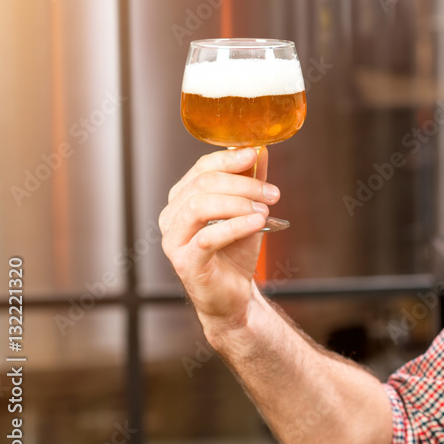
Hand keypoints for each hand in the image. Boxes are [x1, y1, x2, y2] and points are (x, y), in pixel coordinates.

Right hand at [159, 147, 279, 336]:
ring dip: (239, 203)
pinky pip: (206, 237)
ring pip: (199, 206)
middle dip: (243, 184)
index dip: (228, 158)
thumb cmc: (236, 250)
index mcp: (183, 198)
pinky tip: (256, 223)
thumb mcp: (248, 209)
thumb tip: (259, 149)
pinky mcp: (184, 262)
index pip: (202, 168)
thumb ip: (251, 180)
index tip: (254, 154)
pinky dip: (235, 226)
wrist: (234, 294)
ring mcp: (174, 239)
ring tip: (265, 211)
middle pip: (202, 184)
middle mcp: (172, 215)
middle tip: (272, 193)